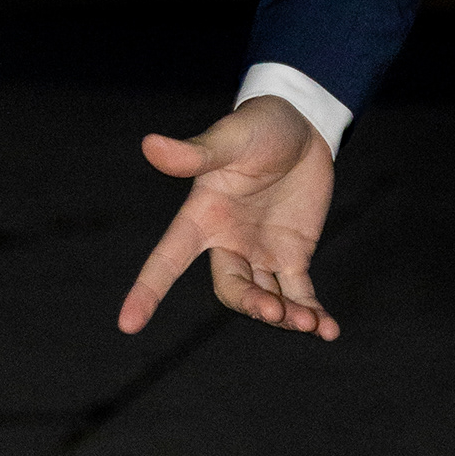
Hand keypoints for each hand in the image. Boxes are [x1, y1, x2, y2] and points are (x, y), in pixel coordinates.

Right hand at [118, 94, 339, 339]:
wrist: (303, 125)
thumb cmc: (258, 126)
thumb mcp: (230, 138)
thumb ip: (196, 152)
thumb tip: (149, 144)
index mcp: (203, 218)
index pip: (168, 259)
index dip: (148, 291)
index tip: (126, 324)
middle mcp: (228, 242)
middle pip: (231, 289)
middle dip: (250, 304)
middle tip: (275, 311)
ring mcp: (261, 252)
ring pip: (265, 298)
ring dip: (284, 316)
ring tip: (309, 323)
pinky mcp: (293, 254)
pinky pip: (300, 292)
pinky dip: (313, 313)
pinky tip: (328, 330)